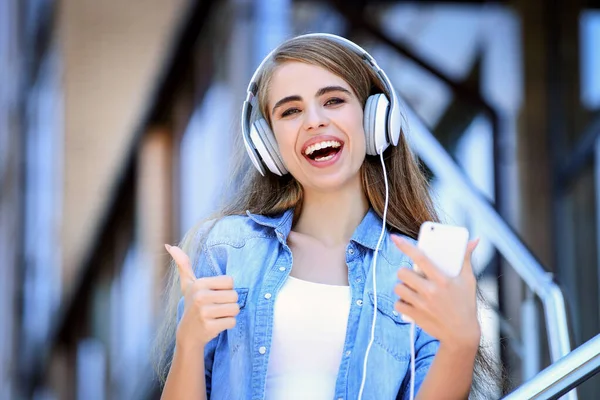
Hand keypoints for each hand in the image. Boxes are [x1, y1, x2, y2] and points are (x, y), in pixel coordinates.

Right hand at [165, 244, 238, 349]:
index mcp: (199, 284)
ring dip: (229, 314)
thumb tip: (170, 246)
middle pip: (235, 295)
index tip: (214, 295)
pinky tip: (216, 324)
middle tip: (216, 307)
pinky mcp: (210, 327)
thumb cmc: (192, 305)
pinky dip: (227, 324)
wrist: (187, 334)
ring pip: (235, 309)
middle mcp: (201, 297)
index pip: (230, 281)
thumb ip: (183, 264)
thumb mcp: (188, 284)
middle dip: (229, 303)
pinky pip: (232, 322)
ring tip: (216, 315)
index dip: (226, 289)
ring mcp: (204, 313)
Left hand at [391, 236, 480, 350]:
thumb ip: (466, 258)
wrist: (461, 334)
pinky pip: (397, 303)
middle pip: (403, 273)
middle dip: (405, 272)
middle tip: (413, 276)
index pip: (420, 258)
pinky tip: (410, 302)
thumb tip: (474, 240)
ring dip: (402, 287)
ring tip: (412, 289)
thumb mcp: (468, 280)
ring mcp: (421, 304)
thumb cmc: (465, 305)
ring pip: (398, 287)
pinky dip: (401, 302)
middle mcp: (430, 291)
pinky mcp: (415, 315)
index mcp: (442, 280)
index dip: (405, 246)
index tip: (395, 238)